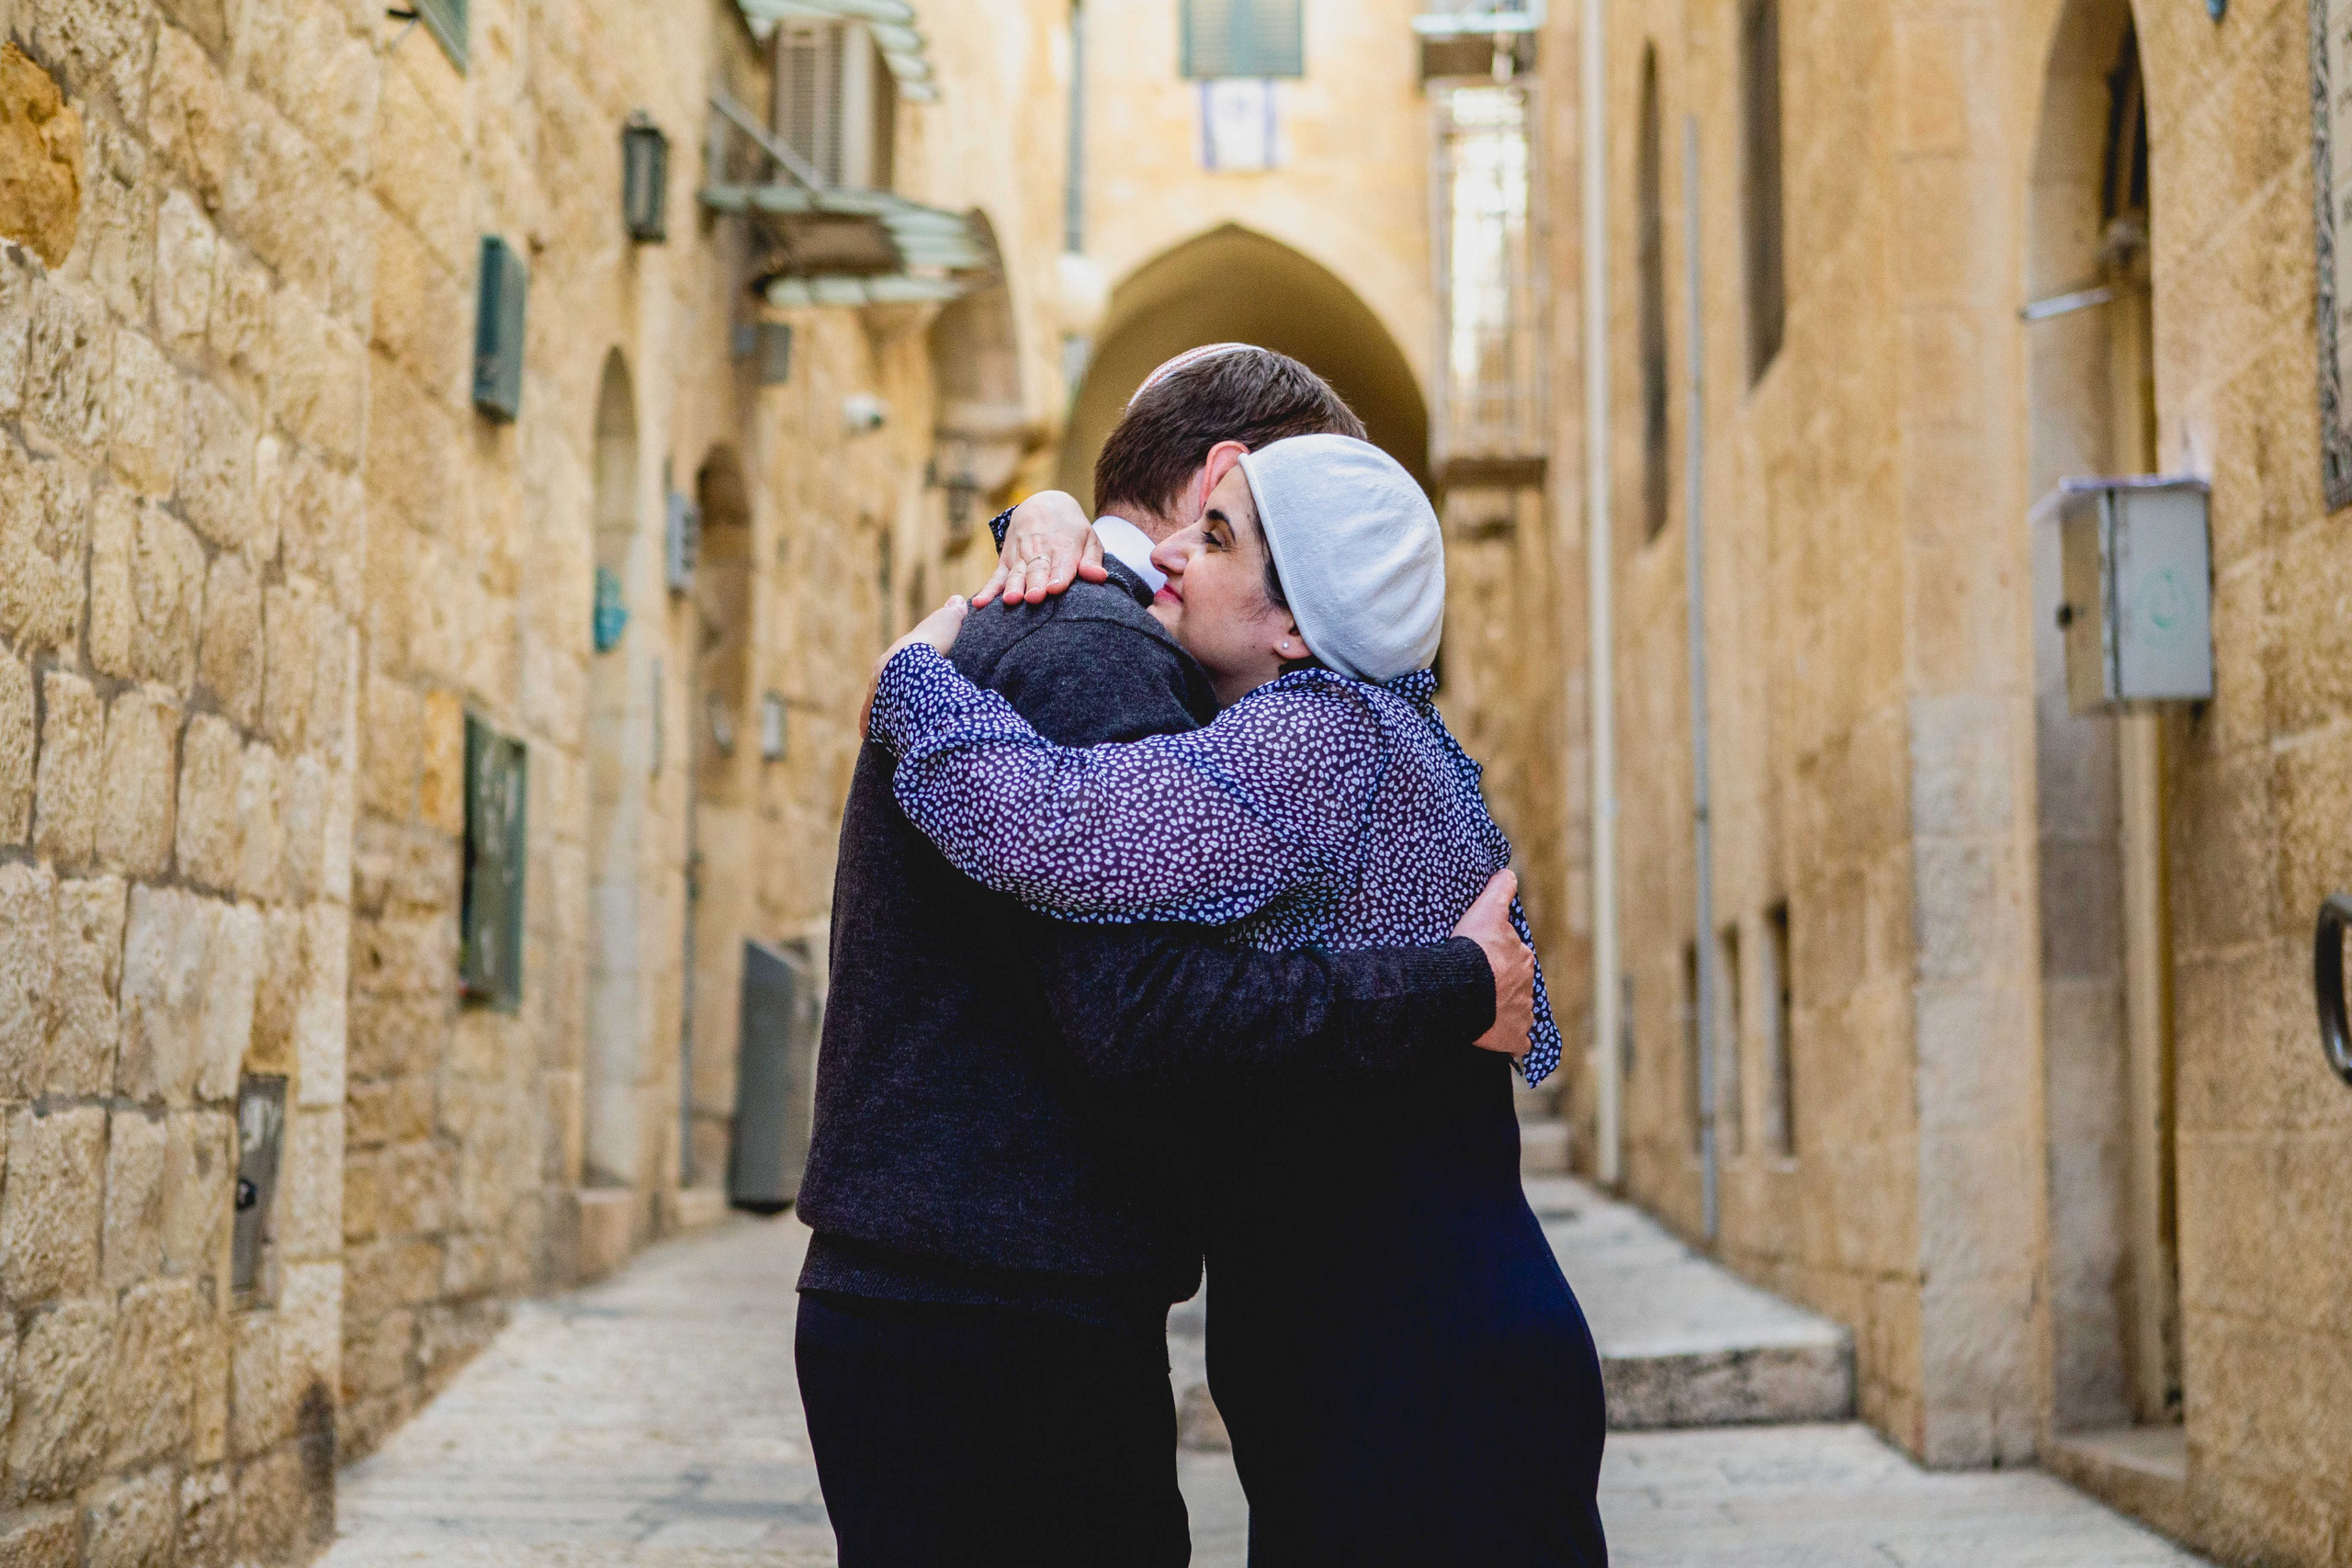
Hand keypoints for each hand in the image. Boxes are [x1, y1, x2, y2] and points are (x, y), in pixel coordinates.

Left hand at [861, 596, 968, 737]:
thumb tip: (958, 599)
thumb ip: (952, 614)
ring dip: (878, 711)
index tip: (907, 675)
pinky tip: (868, 734)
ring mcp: (875, 694)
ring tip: (881, 723)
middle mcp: (879, 675)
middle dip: (887, 691)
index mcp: (892, 656)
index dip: (903, 669)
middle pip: (882, 684)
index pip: (896, 663)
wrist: (911, 663)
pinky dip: (869, 726)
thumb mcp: (946, 624)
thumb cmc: (931, 645)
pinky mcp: (876, 712)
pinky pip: (871, 721)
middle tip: (895, 701)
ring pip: (874, 704)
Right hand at [972, 491, 1106, 606]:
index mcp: (1064, 547)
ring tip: (1011, 600)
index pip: (1062, 564)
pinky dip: (988, 591)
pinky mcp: (1006, 562)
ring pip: (1016, 574)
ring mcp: (1020, 556)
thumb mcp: (1088, 539)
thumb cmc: (1071, 531)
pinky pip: (996, 578)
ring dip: (1013, 587)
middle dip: (1034, 584)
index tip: (1055, 588)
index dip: (1058, 576)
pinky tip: (980, 603)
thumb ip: (1092, 561)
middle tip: (1034, 598)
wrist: (1043, 504)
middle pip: (1037, 570)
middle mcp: (1040, 551)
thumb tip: (1099, 577)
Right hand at [1453, 871, 1532, 1059]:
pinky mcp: (1513, 1037)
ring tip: (1481, 1011)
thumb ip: (1499, 891)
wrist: (1461, 988)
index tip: (1483, 961)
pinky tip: (1497, 1038)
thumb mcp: (1486, 911)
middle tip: (1479, 986)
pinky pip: (1516, 1041)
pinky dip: (1510, 1040)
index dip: (1498, 958)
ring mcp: (1522, 1014)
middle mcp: (1527, 987)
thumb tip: (1509, 872)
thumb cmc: (1472, 950)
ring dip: (1503, 1012)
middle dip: (1503, 986)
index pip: (1514, 957)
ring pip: (1517, 1012)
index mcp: (1522, 958)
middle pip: (1516, 985)